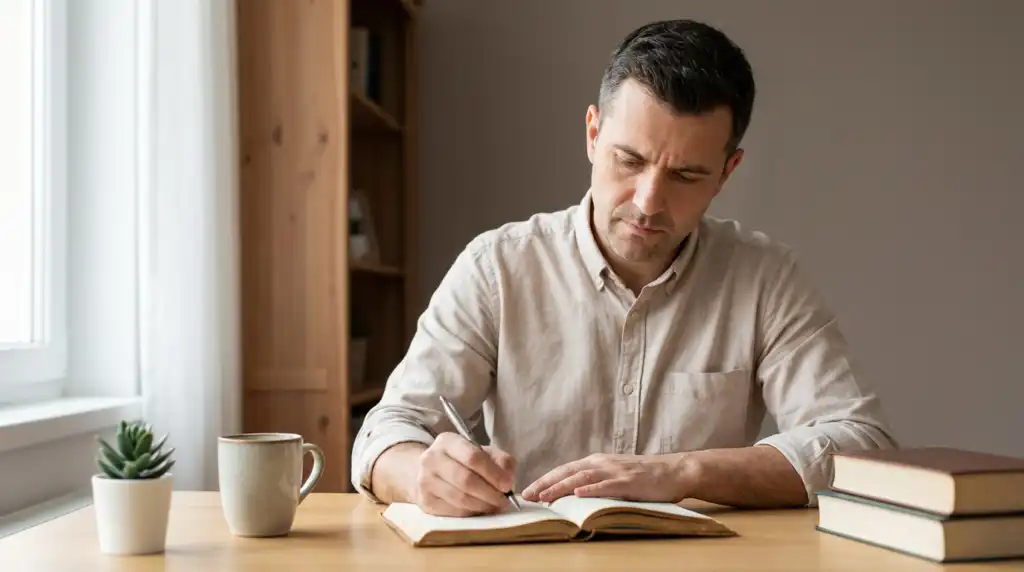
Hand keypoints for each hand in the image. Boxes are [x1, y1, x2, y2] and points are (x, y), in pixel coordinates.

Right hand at [413, 432, 515, 516]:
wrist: (429, 473)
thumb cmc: (461, 462)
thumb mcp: (482, 452)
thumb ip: (500, 460)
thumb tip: (508, 479)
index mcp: (447, 441)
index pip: (473, 457)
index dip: (493, 473)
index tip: (507, 485)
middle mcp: (431, 459)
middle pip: (466, 480)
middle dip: (489, 493)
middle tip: (503, 500)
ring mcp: (425, 481)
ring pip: (460, 498)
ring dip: (483, 505)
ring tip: (494, 506)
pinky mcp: (426, 502)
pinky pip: (454, 511)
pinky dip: (472, 512)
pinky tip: (479, 509)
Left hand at [521, 453, 690, 502]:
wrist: (673, 471)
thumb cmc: (643, 477)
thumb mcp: (614, 475)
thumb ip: (595, 481)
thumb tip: (571, 493)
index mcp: (596, 462)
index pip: (564, 469)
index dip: (545, 480)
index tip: (528, 491)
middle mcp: (602, 463)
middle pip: (567, 471)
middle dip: (545, 483)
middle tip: (526, 495)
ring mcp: (614, 471)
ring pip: (582, 477)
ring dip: (561, 487)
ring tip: (545, 496)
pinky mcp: (628, 481)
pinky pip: (606, 485)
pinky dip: (591, 488)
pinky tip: (578, 493)